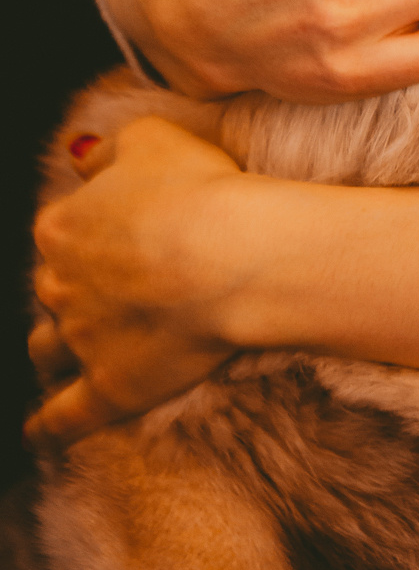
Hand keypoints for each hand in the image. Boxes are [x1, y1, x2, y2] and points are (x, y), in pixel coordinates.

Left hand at [26, 119, 257, 448]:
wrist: (230, 254)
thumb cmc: (198, 190)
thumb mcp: (152, 138)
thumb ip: (109, 151)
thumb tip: (83, 159)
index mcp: (64, 227)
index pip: (62, 233)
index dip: (91, 235)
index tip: (119, 237)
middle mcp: (61, 284)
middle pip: (55, 289)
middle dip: (74, 290)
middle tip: (114, 290)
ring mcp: (81, 340)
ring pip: (48, 348)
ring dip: (54, 348)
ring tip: (67, 353)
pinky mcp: (108, 387)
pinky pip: (63, 416)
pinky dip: (46, 425)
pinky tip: (38, 431)